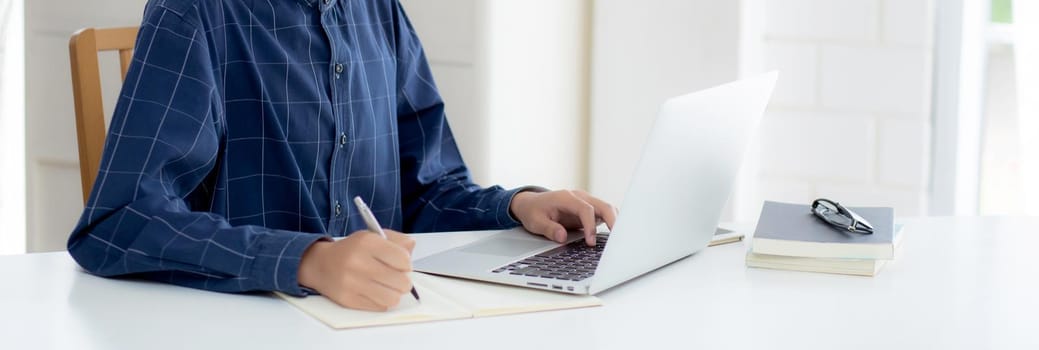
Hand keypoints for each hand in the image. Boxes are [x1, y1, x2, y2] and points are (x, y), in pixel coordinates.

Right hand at [297, 230, 415, 310]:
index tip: (401, 264)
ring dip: (394, 293)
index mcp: (367, 242)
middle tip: (396, 277)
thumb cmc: (352, 251)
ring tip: (387, 286)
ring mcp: (352, 283)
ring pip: (393, 298)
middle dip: (403, 280)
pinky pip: (380, 307)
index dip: (406, 264)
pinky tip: (375, 291)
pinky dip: (382, 301)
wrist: (320, 264)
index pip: (403, 259)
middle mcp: (358, 262)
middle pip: (402, 281)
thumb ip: (396, 241)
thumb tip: (411, 248)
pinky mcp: (348, 300)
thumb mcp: (373, 236)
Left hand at [509, 190, 617, 245]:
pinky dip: (611, 224)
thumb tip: (562, 237)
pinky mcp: (589, 210)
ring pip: (607, 209)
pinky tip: (614, 237)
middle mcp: (580, 197)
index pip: (586, 209)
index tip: (591, 242)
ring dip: (615, 222)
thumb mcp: (535, 221)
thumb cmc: (533, 211)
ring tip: (619, 240)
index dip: (590, 226)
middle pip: (603, 206)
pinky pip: (604, 215)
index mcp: (566, 197)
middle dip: (613, 222)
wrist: (532, 204)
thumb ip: (549, 229)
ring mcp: (586, 202)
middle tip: (617, 240)